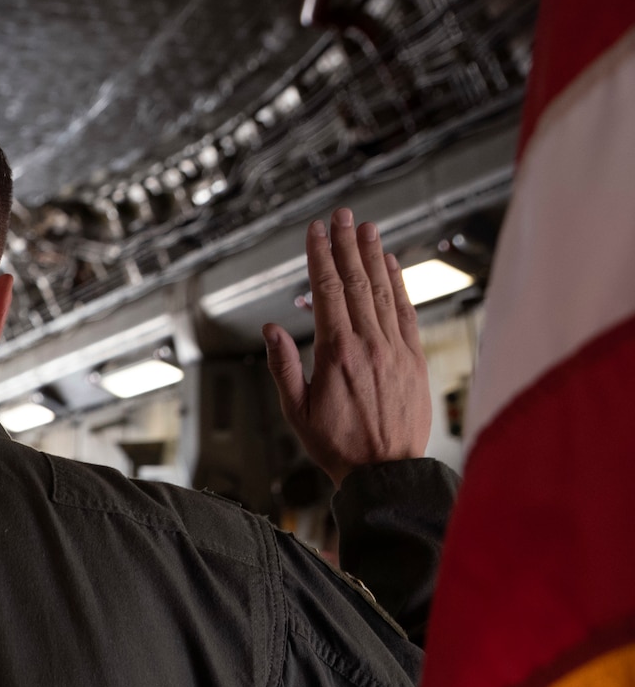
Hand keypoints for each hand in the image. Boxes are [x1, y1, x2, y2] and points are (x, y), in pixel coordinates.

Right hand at [265, 208, 430, 485]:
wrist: (387, 471)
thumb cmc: (339, 446)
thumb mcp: (296, 411)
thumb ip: (284, 366)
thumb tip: (271, 330)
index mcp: (336, 353)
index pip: (327, 291)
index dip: (320, 257)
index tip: (316, 232)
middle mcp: (369, 343)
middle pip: (355, 281)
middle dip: (346, 245)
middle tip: (342, 215)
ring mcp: (396, 348)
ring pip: (382, 290)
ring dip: (373, 255)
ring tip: (366, 228)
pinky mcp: (414, 357)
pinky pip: (406, 310)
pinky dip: (398, 283)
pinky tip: (392, 264)